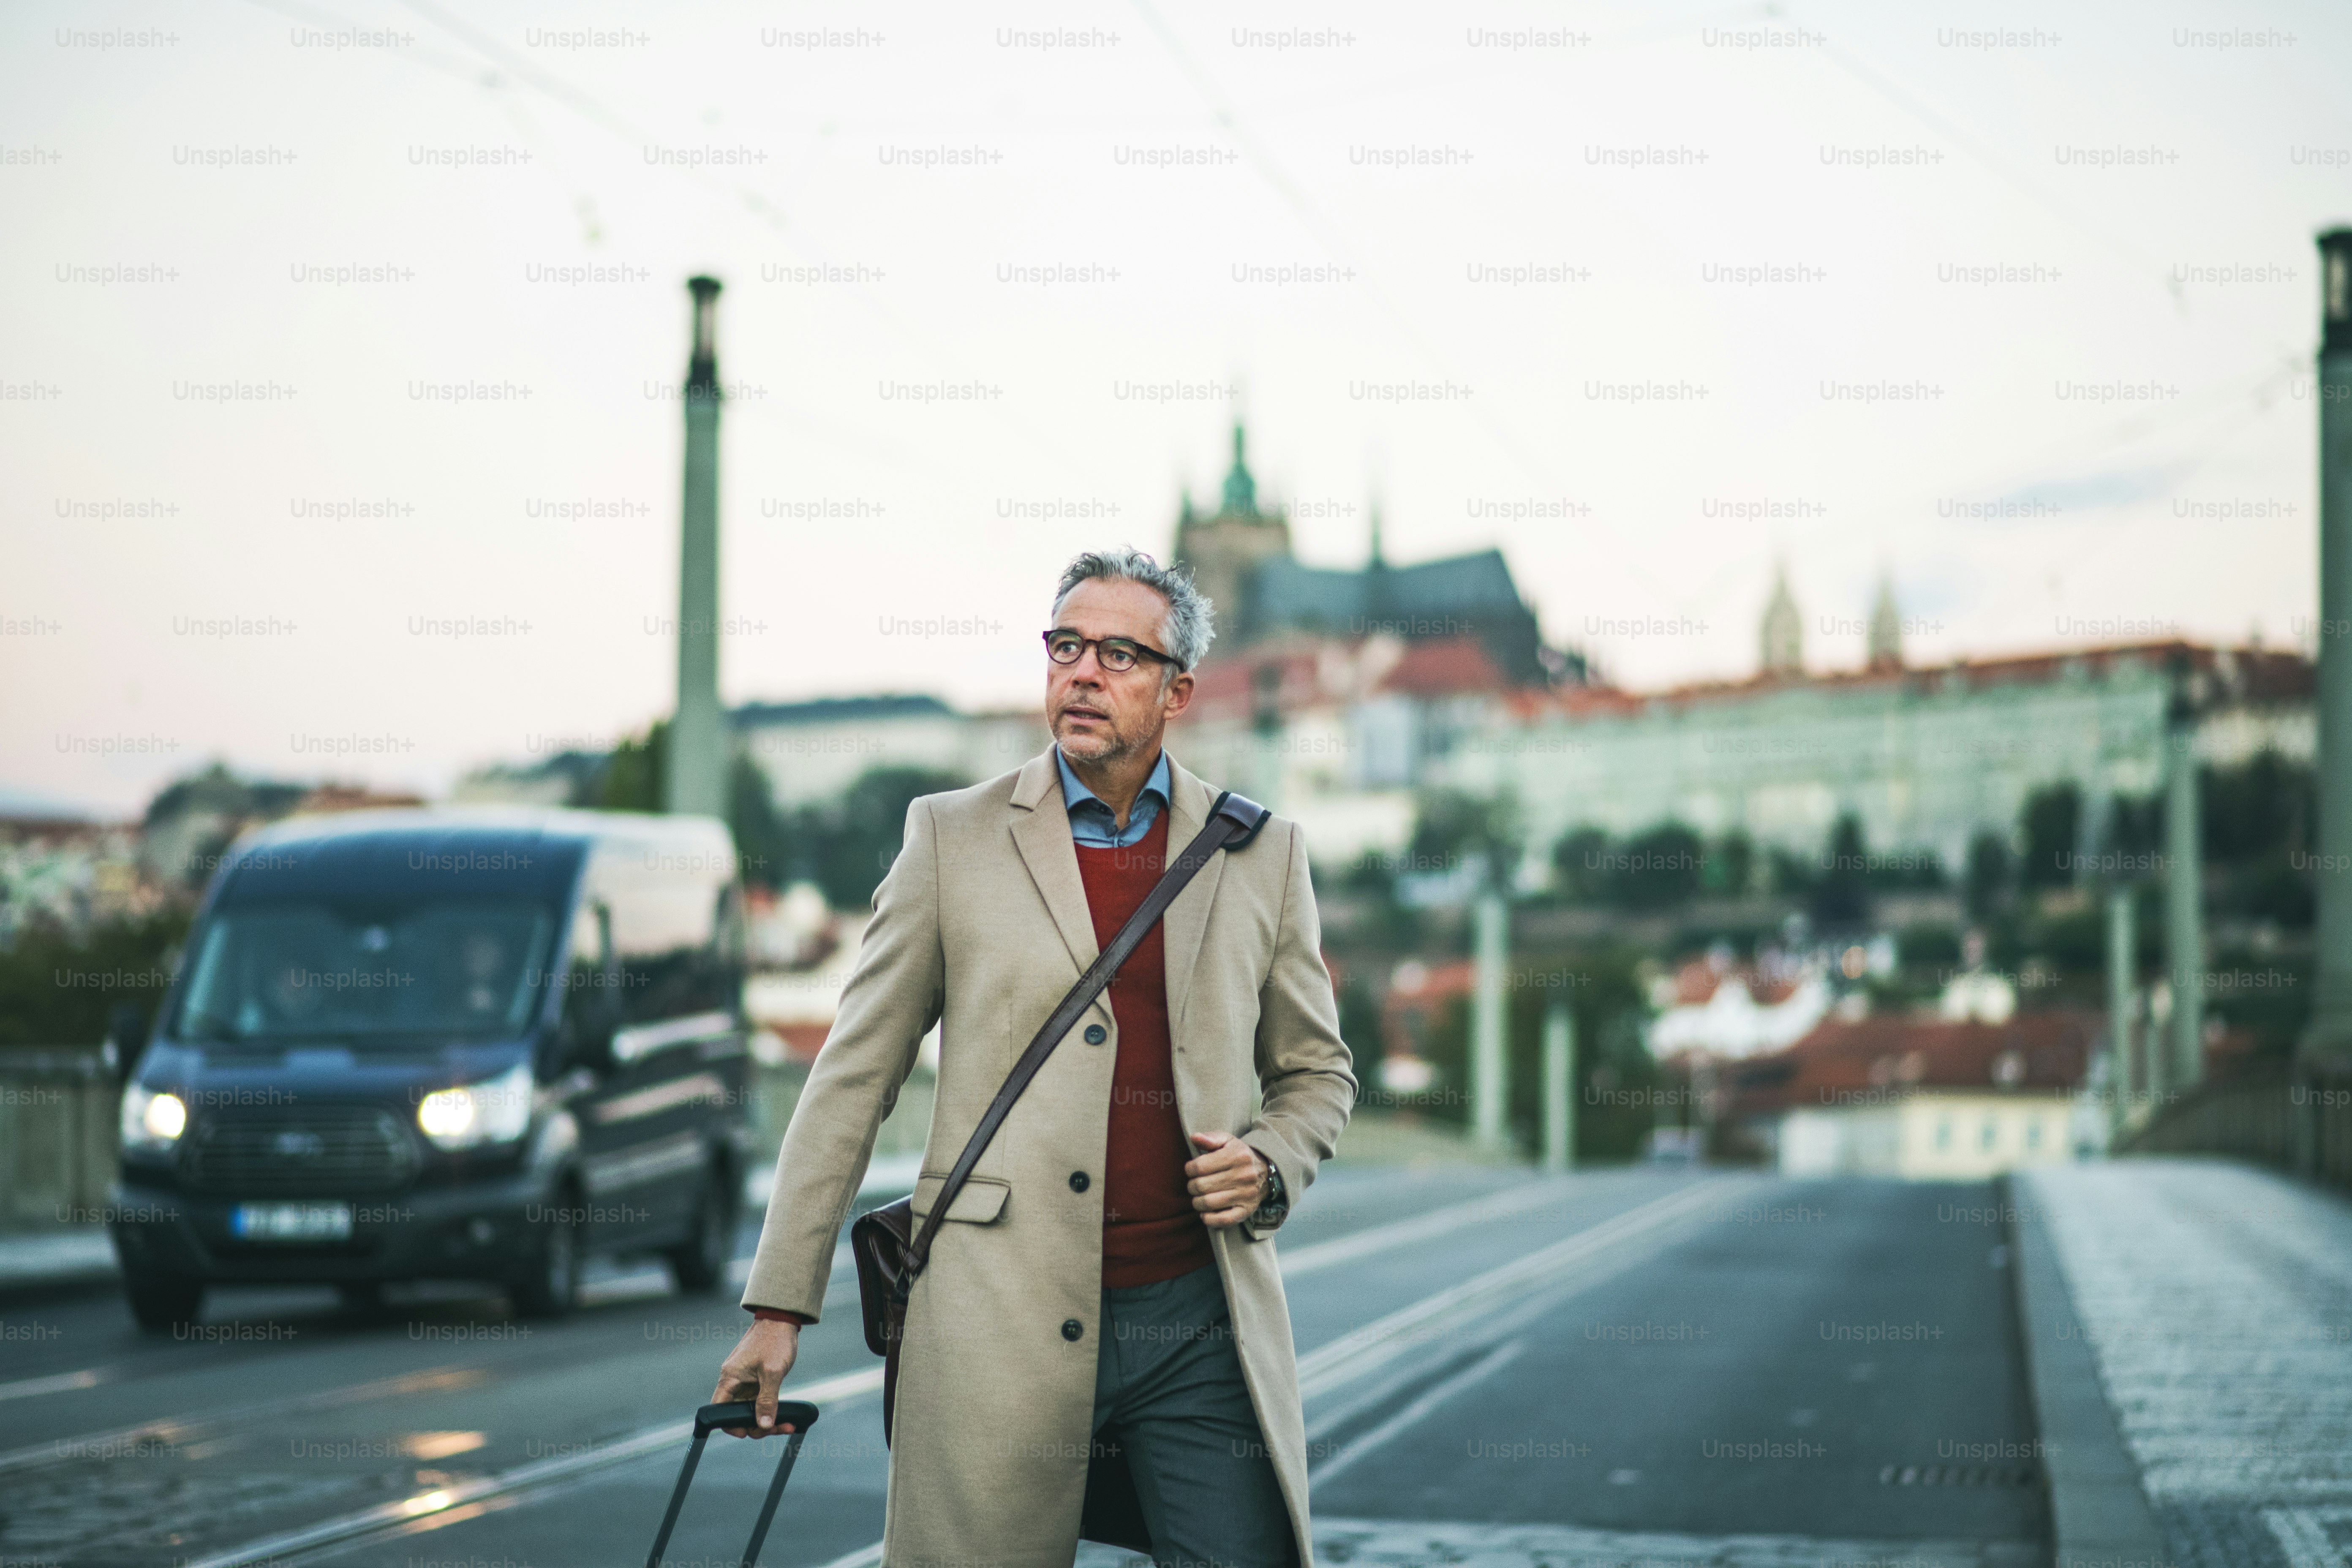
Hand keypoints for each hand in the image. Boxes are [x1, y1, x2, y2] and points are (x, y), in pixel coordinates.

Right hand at [710, 1319, 800, 1437]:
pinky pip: (760, 1401)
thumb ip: (767, 1400)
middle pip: (737, 1414)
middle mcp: (734, 1381)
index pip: (720, 1410)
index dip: (731, 1425)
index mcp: (730, 1378)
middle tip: (777, 1429)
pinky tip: (785, 1416)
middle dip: (756, 1425)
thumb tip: (763, 1425)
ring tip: (786, 1425)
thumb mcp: (773, 1372)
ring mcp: (745, 1381)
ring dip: (766, 1420)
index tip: (748, 1433)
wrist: (782, 1319)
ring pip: (751, 1410)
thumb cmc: (774, 1340)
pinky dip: (771, 1409)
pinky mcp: (756, 1380)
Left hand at [1185, 1130, 1266, 1227]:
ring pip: (1208, 1203)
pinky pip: (1223, 1220)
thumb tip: (1194, 1137)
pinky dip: (1209, 1219)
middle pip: (1201, 1186)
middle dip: (1192, 1186)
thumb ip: (1210, 1138)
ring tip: (1198, 1197)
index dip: (1189, 1169)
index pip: (1199, 1166)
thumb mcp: (1227, 1141)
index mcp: (1237, 1155)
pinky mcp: (1247, 1210)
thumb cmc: (1239, 1155)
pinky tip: (1205, 1213)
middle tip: (1194, 1185)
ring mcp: (1246, 1194)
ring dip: (1197, 1202)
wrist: (1266, 1172)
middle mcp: (1243, 1175)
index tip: (1191, 1170)